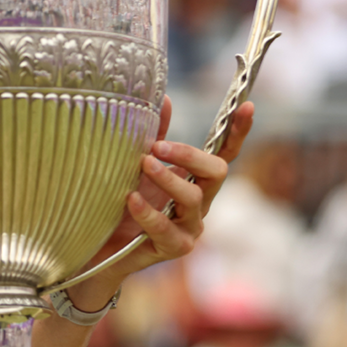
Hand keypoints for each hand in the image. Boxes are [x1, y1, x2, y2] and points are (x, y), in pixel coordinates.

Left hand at [72, 96, 253, 284]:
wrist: (100, 245)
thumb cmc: (125, 202)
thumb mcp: (138, 167)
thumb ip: (153, 135)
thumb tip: (164, 98)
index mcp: (196, 179)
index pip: (224, 153)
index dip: (238, 131)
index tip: (246, 106)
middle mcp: (200, 202)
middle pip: (217, 172)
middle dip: (190, 155)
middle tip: (158, 147)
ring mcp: (191, 227)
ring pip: (193, 199)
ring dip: (168, 179)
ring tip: (143, 164)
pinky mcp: (175, 247)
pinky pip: (166, 228)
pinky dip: (148, 212)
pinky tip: (131, 199)